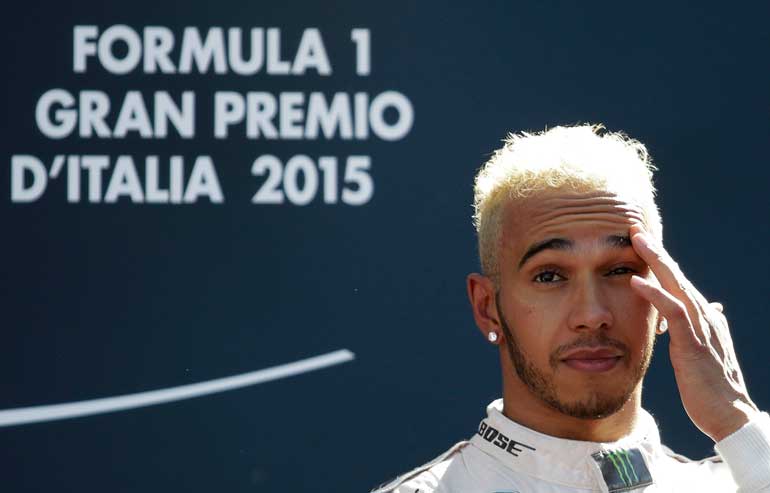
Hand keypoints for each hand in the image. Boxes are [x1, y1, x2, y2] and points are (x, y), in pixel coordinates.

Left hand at [628, 224, 758, 441]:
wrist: (729, 415)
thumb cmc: (712, 386)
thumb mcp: (705, 349)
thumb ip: (705, 326)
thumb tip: (713, 307)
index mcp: (703, 316)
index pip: (679, 281)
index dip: (660, 261)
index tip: (639, 242)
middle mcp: (705, 316)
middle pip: (677, 274)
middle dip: (656, 250)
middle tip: (634, 228)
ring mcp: (701, 328)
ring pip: (677, 284)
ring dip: (656, 261)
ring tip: (635, 241)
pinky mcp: (693, 343)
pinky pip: (674, 311)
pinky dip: (655, 294)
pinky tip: (636, 280)